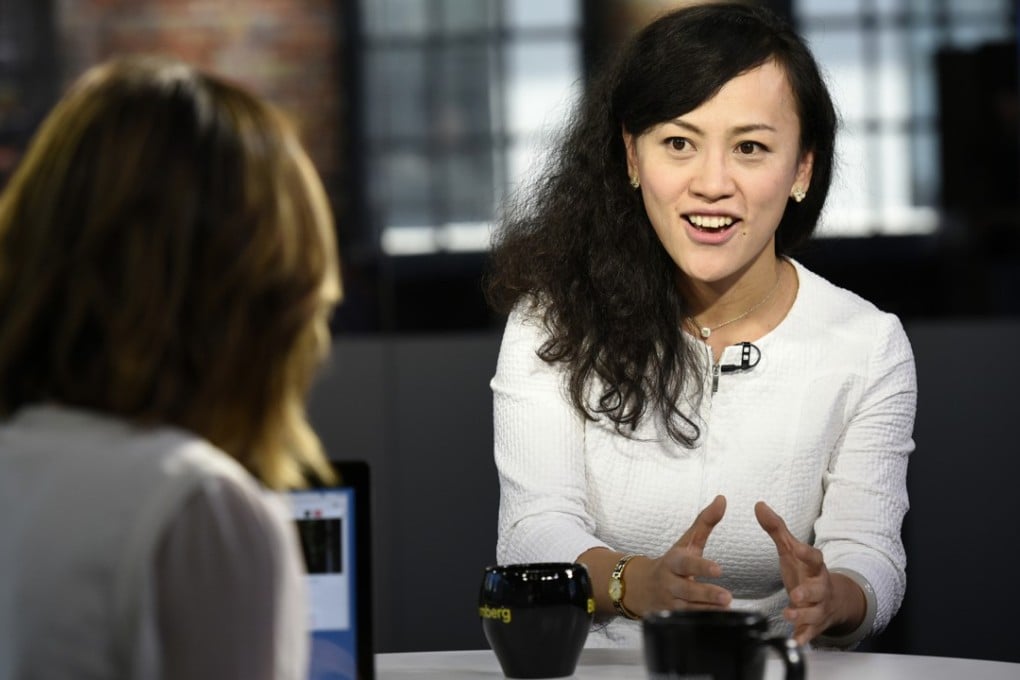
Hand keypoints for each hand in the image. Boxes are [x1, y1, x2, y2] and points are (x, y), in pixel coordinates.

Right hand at [631, 495, 732, 613]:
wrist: (640, 586)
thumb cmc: (672, 562)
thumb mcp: (686, 542)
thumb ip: (705, 522)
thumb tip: (722, 499)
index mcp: (673, 562)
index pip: (686, 563)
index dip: (701, 566)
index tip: (719, 569)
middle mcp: (669, 582)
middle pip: (686, 589)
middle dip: (705, 593)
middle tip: (727, 597)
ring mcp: (669, 602)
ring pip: (687, 608)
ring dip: (706, 610)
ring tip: (726, 609)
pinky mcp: (670, 617)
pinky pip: (685, 621)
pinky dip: (700, 623)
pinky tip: (717, 623)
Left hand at [754, 501, 860, 644]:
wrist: (831, 599)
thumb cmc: (805, 571)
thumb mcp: (791, 550)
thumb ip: (776, 529)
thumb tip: (759, 504)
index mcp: (814, 566)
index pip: (814, 557)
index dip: (806, 552)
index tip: (796, 548)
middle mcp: (820, 587)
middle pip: (818, 590)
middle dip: (808, 593)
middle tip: (796, 594)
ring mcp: (819, 607)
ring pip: (814, 613)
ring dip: (803, 616)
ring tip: (789, 615)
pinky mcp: (815, 625)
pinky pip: (811, 633)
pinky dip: (804, 637)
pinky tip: (796, 641)